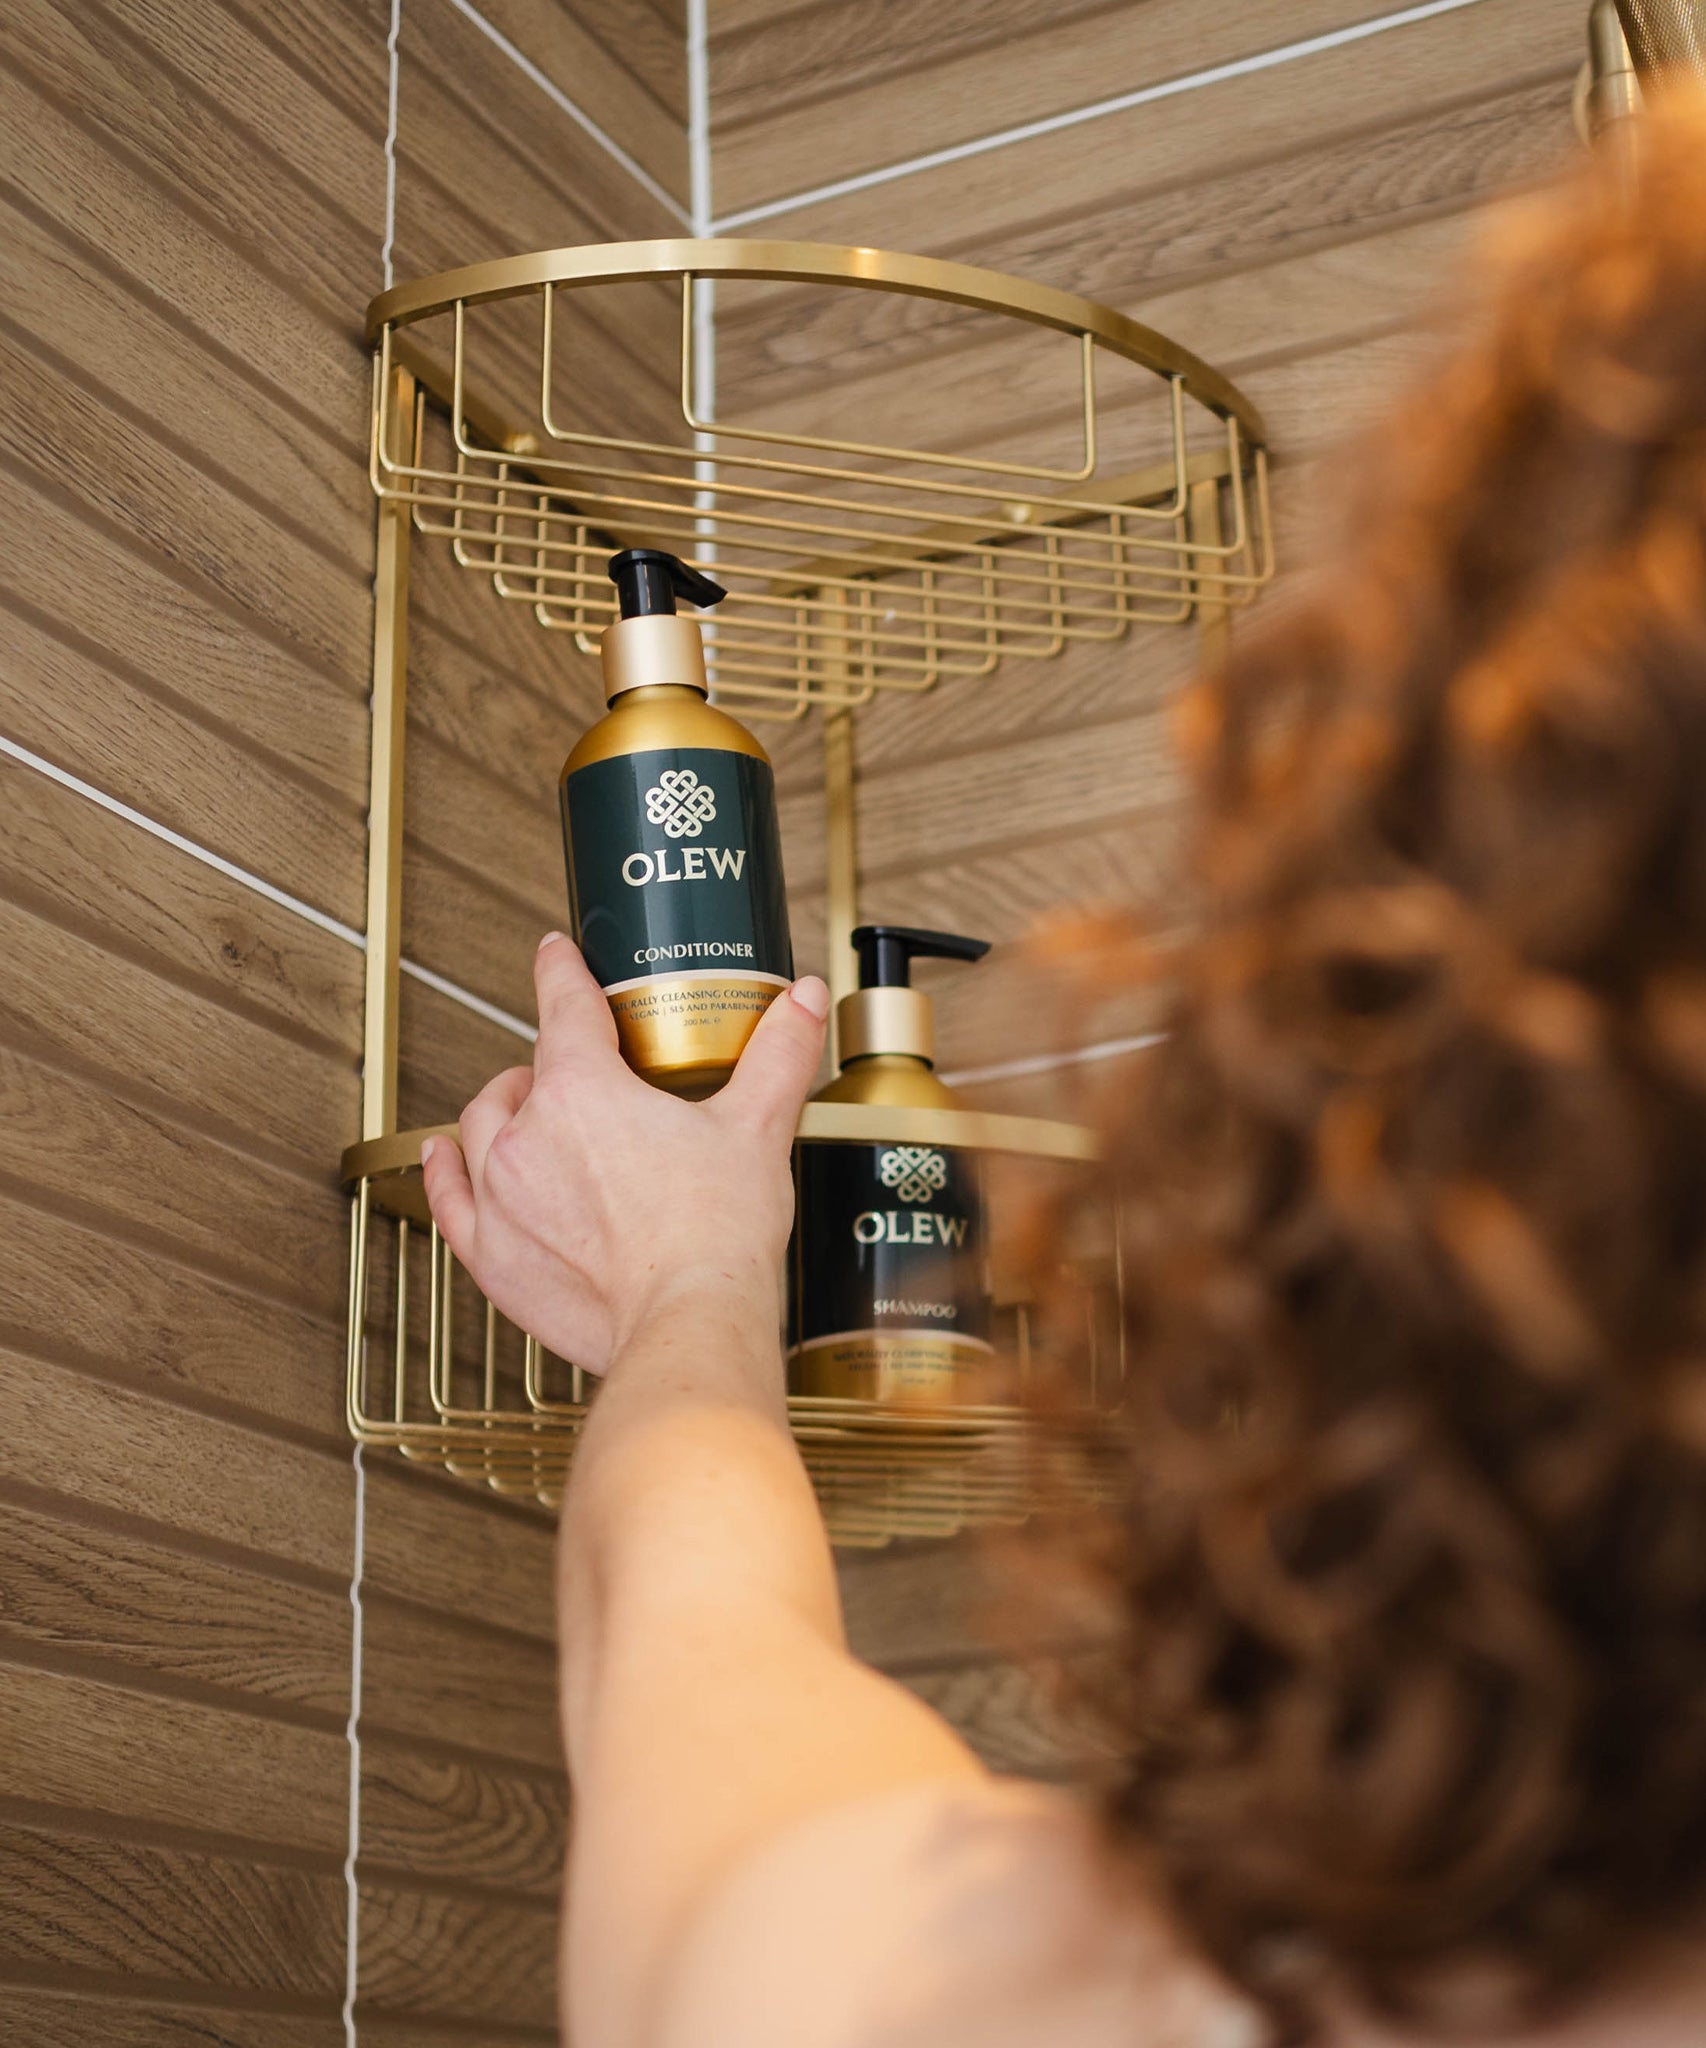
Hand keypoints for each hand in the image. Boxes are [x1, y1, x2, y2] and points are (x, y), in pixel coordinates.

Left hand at [420, 934, 830, 1372]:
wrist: (689, 1324)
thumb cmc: (718, 1235)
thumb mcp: (757, 1128)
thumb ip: (779, 1054)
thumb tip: (807, 1000)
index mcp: (583, 1088)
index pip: (562, 1004)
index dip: (560, 969)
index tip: (557, 955)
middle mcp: (526, 1134)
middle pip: (521, 1074)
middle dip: (546, 1065)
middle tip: (583, 1076)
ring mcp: (500, 1196)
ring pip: (479, 1128)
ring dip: (502, 1112)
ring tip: (526, 1112)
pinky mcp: (491, 1255)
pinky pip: (448, 1198)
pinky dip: (446, 1170)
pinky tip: (445, 1156)